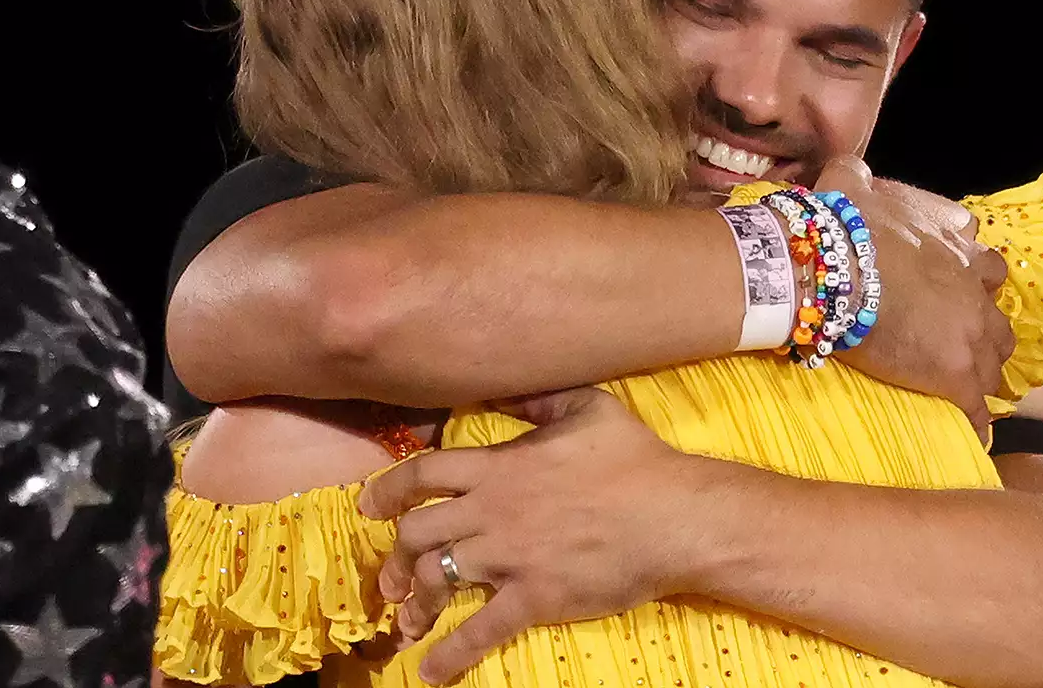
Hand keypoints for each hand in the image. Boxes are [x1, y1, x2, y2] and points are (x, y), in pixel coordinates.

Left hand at [357, 387, 698, 684]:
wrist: (674, 515)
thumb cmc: (636, 458)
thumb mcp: (587, 407)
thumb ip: (536, 397)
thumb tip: (501, 384)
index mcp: (500, 466)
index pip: (423, 474)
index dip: (389, 491)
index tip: (368, 506)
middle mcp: (493, 511)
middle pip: (418, 533)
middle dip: (393, 555)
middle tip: (387, 575)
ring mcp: (510, 556)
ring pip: (436, 579)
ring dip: (414, 602)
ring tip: (405, 620)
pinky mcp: (533, 597)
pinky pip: (480, 631)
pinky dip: (451, 654)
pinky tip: (430, 672)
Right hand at [815, 156, 1013, 435]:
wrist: (832, 266)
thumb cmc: (840, 223)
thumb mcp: (848, 184)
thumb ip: (856, 176)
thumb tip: (847, 169)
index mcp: (952, 240)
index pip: (981, 257)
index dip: (969, 274)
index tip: (953, 285)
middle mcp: (971, 283)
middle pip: (996, 311)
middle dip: (982, 324)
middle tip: (958, 338)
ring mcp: (969, 330)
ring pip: (995, 358)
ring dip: (980, 369)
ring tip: (962, 386)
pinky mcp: (956, 373)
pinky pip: (976, 408)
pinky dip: (975, 422)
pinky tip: (970, 435)